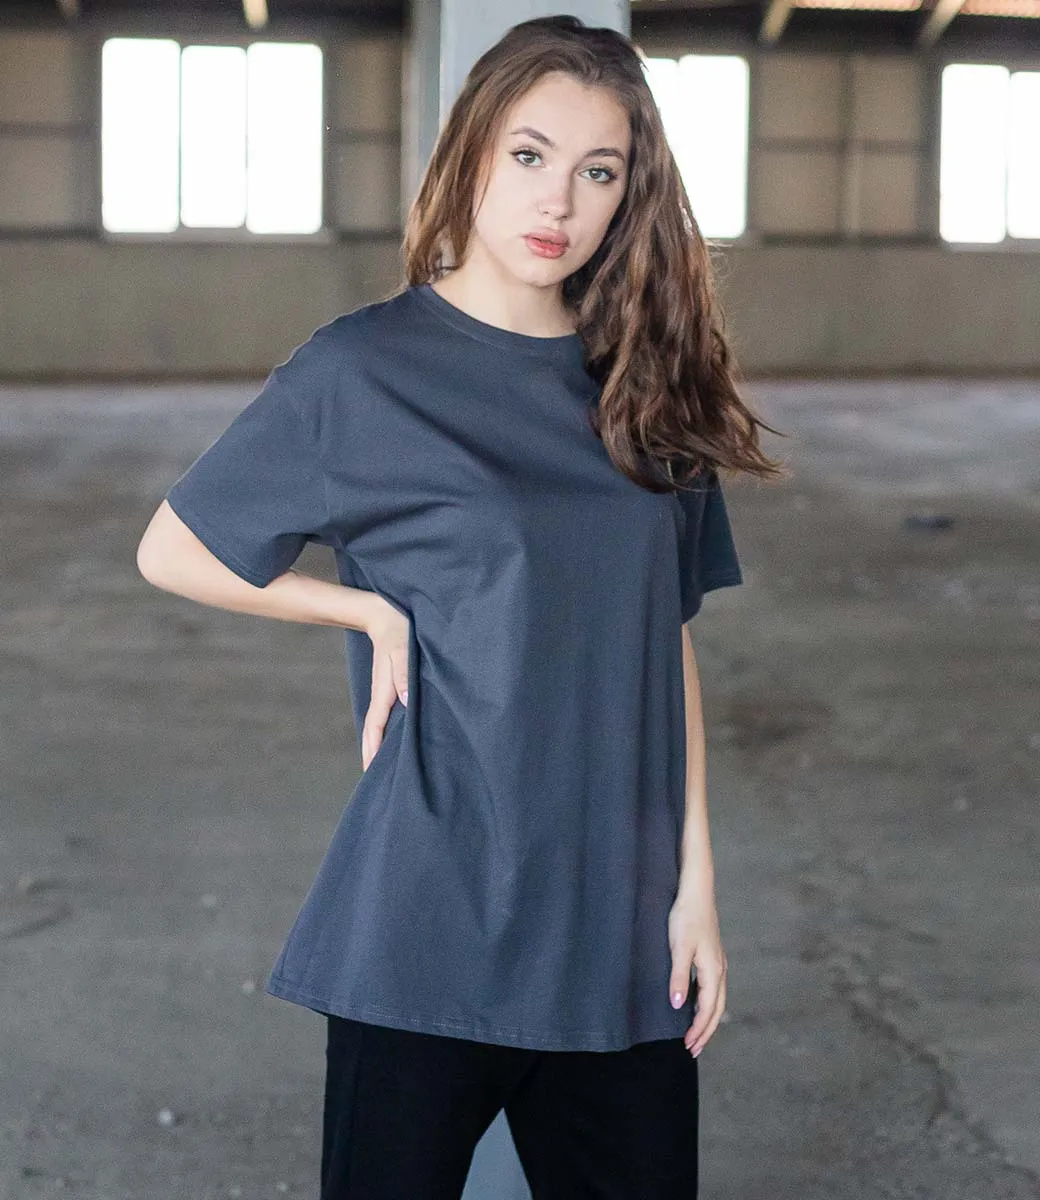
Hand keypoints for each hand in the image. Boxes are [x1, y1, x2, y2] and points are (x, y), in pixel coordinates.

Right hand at [361, 596, 410, 770]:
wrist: (386, 614)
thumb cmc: (399, 631)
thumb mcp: (403, 650)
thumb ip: (404, 675)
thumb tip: (406, 702)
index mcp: (384, 691)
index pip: (376, 726)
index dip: (373, 748)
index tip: (369, 770)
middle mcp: (382, 695)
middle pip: (373, 730)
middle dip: (371, 753)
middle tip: (372, 779)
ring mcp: (386, 691)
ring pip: (379, 723)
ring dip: (377, 743)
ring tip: (381, 765)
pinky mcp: (392, 686)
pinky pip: (386, 714)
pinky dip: (385, 730)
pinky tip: (394, 736)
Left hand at [667, 887, 726, 1057]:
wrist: (696, 893)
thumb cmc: (687, 917)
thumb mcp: (679, 948)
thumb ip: (679, 977)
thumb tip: (678, 1005)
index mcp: (713, 970)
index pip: (707, 1009)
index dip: (698, 1029)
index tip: (687, 1045)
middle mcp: (720, 969)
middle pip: (717, 1009)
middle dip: (706, 1031)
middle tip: (694, 1049)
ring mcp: (718, 963)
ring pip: (718, 1000)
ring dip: (708, 1020)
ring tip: (697, 1035)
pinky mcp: (713, 956)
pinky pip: (714, 989)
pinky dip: (708, 1004)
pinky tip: (698, 1005)